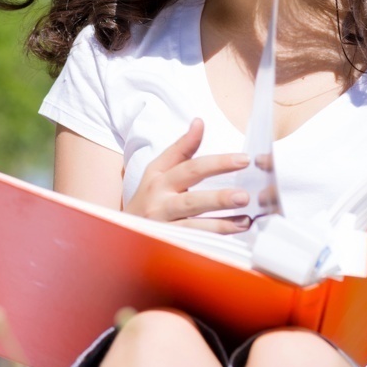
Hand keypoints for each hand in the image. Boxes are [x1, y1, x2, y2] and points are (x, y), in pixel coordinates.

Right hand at [123, 118, 251, 232]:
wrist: (121, 229)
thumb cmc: (147, 196)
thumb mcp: (158, 169)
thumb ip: (181, 148)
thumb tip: (199, 122)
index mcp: (159, 180)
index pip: (191, 168)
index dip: (217, 163)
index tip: (243, 160)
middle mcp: (159, 203)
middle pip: (192, 200)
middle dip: (219, 198)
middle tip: (244, 196)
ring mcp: (163, 226)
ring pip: (194, 226)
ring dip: (221, 224)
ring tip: (244, 220)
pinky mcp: (167, 244)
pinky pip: (193, 242)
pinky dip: (213, 239)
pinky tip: (232, 233)